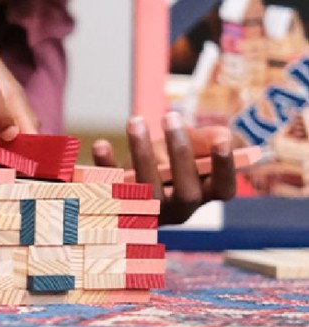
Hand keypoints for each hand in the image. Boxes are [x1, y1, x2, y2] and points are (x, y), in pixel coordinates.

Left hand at [92, 112, 236, 224]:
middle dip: (181, 155)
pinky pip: (109, 188)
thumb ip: (210, 140)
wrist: (137, 176)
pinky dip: (104, 167)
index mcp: (206, 194)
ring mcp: (148, 209)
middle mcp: (179, 209)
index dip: (224, 168)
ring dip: (141, 154)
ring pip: (147, 191)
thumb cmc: (174, 159)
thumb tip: (223, 139)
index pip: (224, 189)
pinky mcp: (118, 201)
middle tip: (171, 117)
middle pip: (186, 193)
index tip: (223, 142)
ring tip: (136, 121)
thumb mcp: (194, 147)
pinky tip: (101, 144)